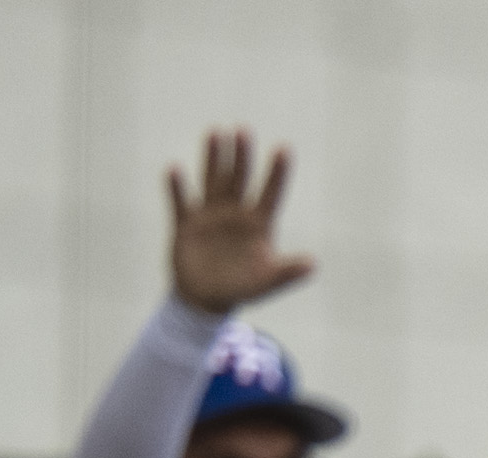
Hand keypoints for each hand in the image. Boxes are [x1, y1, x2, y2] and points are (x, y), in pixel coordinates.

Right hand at [163, 133, 315, 319]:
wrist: (206, 298)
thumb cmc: (242, 288)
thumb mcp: (266, 282)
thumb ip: (287, 272)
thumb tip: (313, 264)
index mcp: (258, 224)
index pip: (270, 194)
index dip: (277, 173)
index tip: (284, 147)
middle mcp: (234, 213)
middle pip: (239, 179)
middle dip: (241, 156)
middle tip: (243, 129)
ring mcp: (209, 216)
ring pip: (212, 181)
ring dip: (212, 158)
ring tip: (215, 131)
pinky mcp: (186, 224)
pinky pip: (181, 203)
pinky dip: (177, 188)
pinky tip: (174, 169)